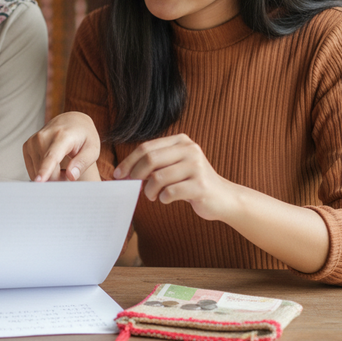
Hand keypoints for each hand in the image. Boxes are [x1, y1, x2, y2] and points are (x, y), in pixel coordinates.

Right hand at [22, 112, 100, 181]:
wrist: (72, 121)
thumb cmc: (83, 136)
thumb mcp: (92, 149)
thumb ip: (82, 163)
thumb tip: (71, 176)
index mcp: (62, 136)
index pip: (52, 156)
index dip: (45, 170)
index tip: (39, 181)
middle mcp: (44, 136)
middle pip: (46, 169)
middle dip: (58, 178)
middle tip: (70, 170)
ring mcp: (33, 141)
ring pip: (37, 171)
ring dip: (50, 175)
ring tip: (62, 165)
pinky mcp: (27, 146)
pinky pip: (32, 169)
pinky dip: (41, 171)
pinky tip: (51, 165)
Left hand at [113, 133, 233, 220]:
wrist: (223, 197)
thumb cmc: (191, 182)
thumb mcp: (174, 166)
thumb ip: (154, 163)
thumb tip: (124, 171)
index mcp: (181, 140)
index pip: (146, 147)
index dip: (129, 161)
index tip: (118, 174)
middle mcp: (190, 149)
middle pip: (150, 159)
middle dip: (135, 174)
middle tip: (132, 185)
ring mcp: (197, 167)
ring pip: (158, 177)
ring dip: (149, 190)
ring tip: (153, 196)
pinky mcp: (201, 185)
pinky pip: (170, 192)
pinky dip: (163, 198)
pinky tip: (166, 199)